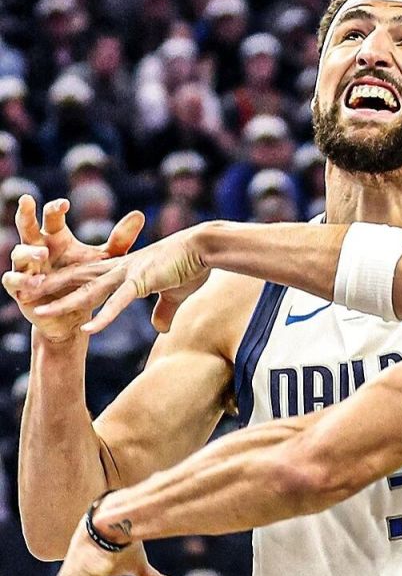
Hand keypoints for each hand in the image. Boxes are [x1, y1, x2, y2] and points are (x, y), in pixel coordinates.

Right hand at [1, 196, 143, 340]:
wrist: (76, 316)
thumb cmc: (90, 282)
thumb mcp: (105, 261)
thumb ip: (120, 240)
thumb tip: (140, 214)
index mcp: (57, 238)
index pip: (52, 217)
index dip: (55, 208)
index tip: (64, 203)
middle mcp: (38, 249)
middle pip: (26, 226)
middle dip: (25, 213)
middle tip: (26, 200)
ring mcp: (26, 268)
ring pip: (18, 253)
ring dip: (28, 252)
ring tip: (42, 253)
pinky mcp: (20, 289)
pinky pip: (12, 281)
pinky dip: (21, 280)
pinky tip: (34, 282)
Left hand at [16, 223, 208, 334]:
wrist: (205, 247)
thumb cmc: (192, 265)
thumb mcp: (174, 294)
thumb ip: (163, 311)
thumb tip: (160, 329)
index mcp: (123, 268)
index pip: (86, 276)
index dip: (63, 282)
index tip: (42, 290)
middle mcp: (119, 269)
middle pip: (76, 280)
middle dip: (49, 288)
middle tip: (22, 295)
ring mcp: (128, 274)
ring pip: (88, 291)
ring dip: (63, 304)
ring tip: (39, 314)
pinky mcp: (142, 281)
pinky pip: (118, 302)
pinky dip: (103, 316)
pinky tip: (87, 328)